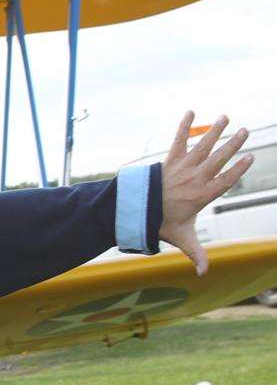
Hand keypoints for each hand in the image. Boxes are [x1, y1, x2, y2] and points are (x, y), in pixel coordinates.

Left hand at [158, 112, 251, 275]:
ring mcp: (181, 168)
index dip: (238, 170)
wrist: (135, 211)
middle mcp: (194, 179)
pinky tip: (190, 110)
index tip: (250, 158)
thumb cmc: (162, 224)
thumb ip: (196, 254)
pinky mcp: (169, 161)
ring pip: (201, 147)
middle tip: (246, 131)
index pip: (224, 181)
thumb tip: (203, 274)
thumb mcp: (182, 239)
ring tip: (226, 117)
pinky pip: (177, 140)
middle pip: (217, 159)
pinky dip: (183, 125)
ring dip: (214, 131)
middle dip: (232, 145)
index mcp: (202, 196)